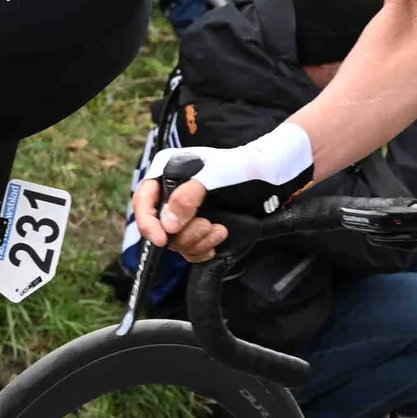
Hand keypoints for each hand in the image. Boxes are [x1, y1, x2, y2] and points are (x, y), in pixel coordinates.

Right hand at [136, 122, 317, 260]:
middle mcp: (173, 195)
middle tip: (207, 226)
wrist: (271, 176)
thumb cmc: (242, 167)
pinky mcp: (200, 229)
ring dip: (197, 241)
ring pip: (177, 242)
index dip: (148, 221)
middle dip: (184, 233)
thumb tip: (167, 225)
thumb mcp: (214, 176)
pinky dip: (203, 249)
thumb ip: (188, 197)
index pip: (144, 201)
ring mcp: (186, 214)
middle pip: (160, 227)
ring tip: (219, 230)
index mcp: (169, 174)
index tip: (162, 238)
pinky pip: (191, 250)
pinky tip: (219, 238)